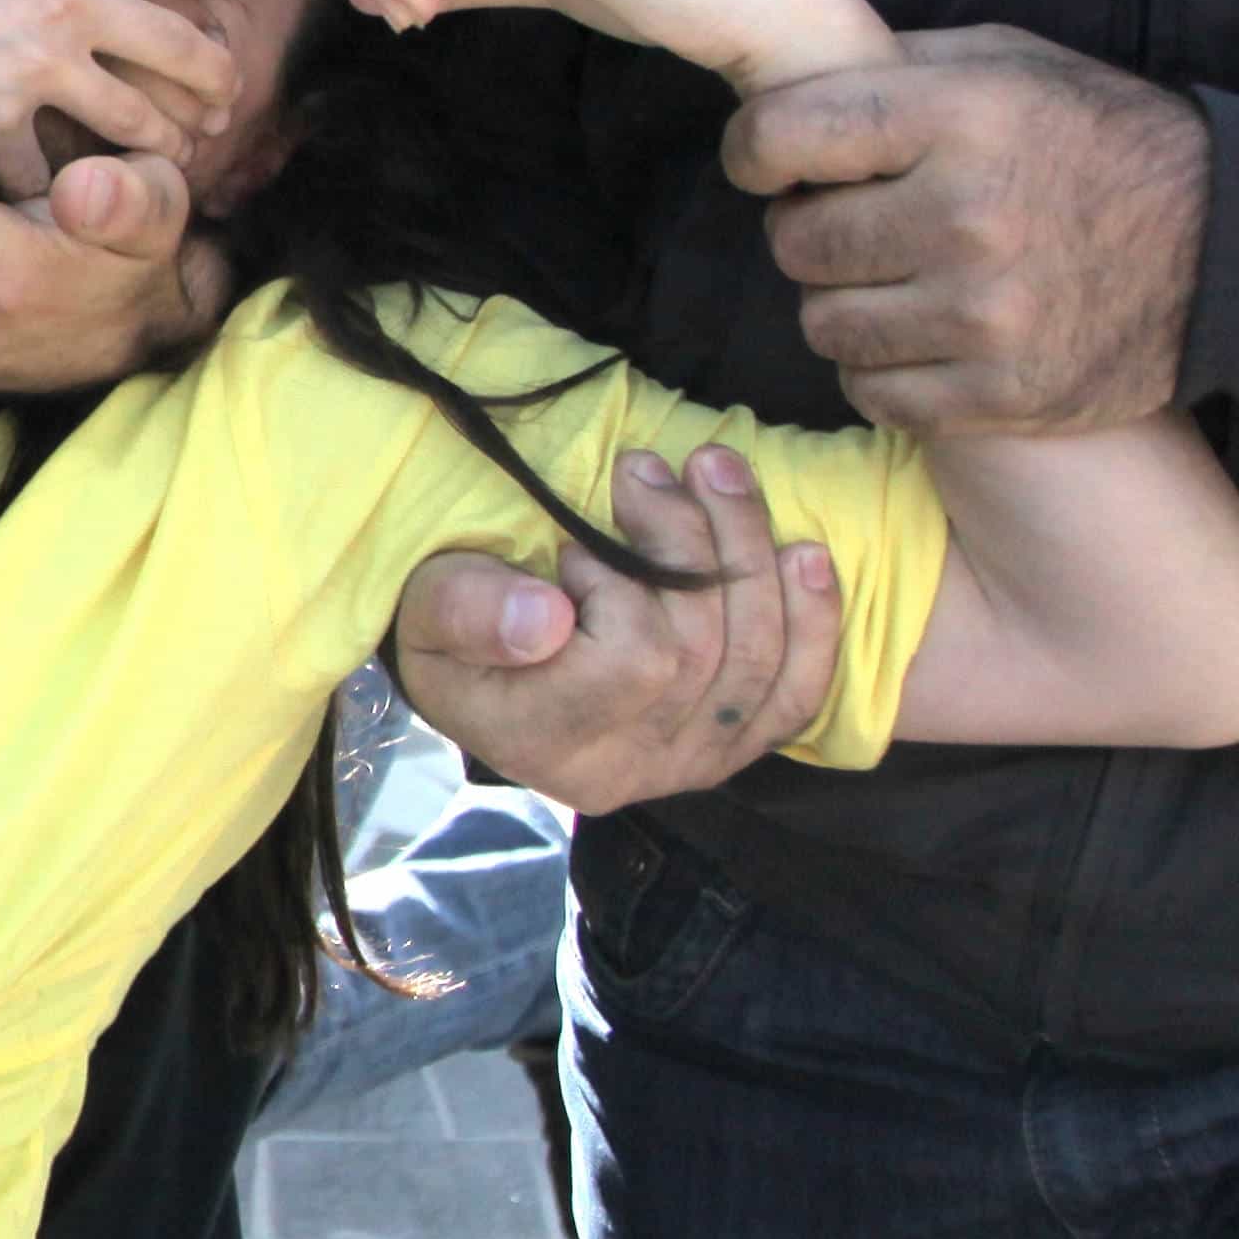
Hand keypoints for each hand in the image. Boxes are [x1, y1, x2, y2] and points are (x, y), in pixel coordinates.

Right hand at [388, 447, 839, 811]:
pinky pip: (798, 694)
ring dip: (746, 548)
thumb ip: (468, 610)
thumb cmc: (450, 631)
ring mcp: (689, 767)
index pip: (635, 663)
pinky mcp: (730, 748)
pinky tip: (805, 555)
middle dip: (688, 538)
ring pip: (758, 659)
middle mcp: (628, 771)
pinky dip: (813, 622)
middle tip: (644, 467)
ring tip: (713, 470)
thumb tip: (545, 617)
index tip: (576, 543)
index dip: (625, 583)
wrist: (482, 673)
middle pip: (705, 653)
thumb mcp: (425, 611)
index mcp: (546, 746)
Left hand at [727, 27, 1204, 433]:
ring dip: (846, 304)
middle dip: (811, 230)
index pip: (781, 135)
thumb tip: (780, 79)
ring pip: (825, 325)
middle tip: (860, 222)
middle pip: (796, 242)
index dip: (756, 150)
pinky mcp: (1007, 391)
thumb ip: (896, 67)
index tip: (769, 161)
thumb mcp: (1011, 65)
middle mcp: (966, 216)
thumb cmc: (1103, 141)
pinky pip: (875, 393)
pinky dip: (883, 370)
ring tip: (899, 278)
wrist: (1234, 245)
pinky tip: (923, 336)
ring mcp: (986, 315)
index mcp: (960, 118)